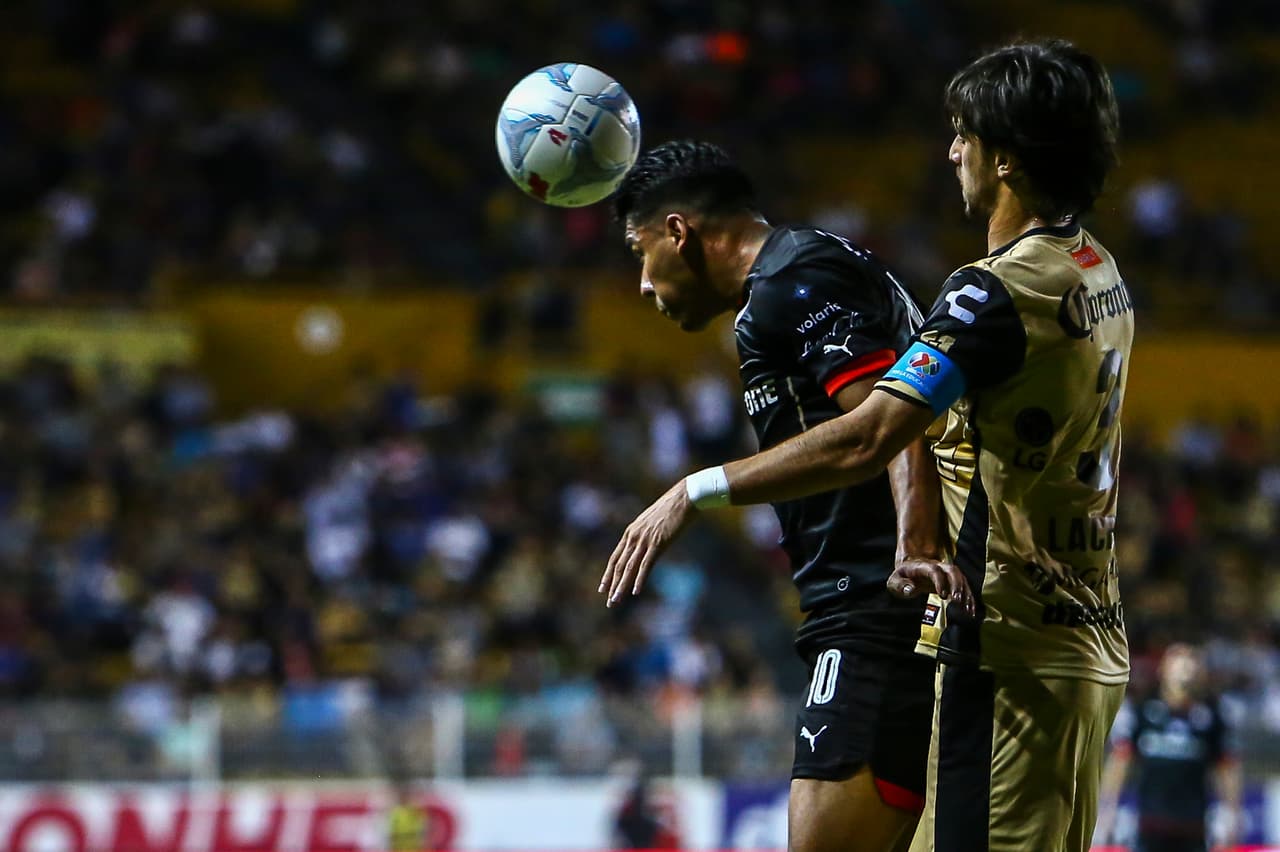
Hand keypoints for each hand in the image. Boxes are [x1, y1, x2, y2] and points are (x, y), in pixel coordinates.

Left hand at [600, 481, 695, 606]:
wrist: (685, 498)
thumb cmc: (672, 509)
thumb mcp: (653, 522)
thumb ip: (646, 534)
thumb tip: (645, 545)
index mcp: (631, 532)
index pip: (615, 557)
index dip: (608, 574)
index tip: (603, 588)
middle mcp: (634, 536)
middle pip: (619, 565)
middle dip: (612, 585)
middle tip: (609, 602)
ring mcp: (645, 540)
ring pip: (629, 567)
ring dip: (622, 586)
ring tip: (616, 600)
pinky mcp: (658, 543)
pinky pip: (646, 565)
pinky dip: (640, 580)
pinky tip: (636, 591)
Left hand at [887, 556, 975, 617]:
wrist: (910, 568)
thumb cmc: (901, 577)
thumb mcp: (894, 581)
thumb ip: (899, 585)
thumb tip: (910, 590)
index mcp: (922, 566)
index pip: (934, 570)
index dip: (940, 581)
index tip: (943, 596)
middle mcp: (937, 567)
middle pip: (952, 570)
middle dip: (957, 585)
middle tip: (958, 601)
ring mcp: (946, 573)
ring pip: (961, 578)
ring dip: (965, 592)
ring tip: (967, 609)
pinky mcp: (951, 581)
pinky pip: (964, 586)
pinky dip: (969, 598)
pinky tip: (970, 610)